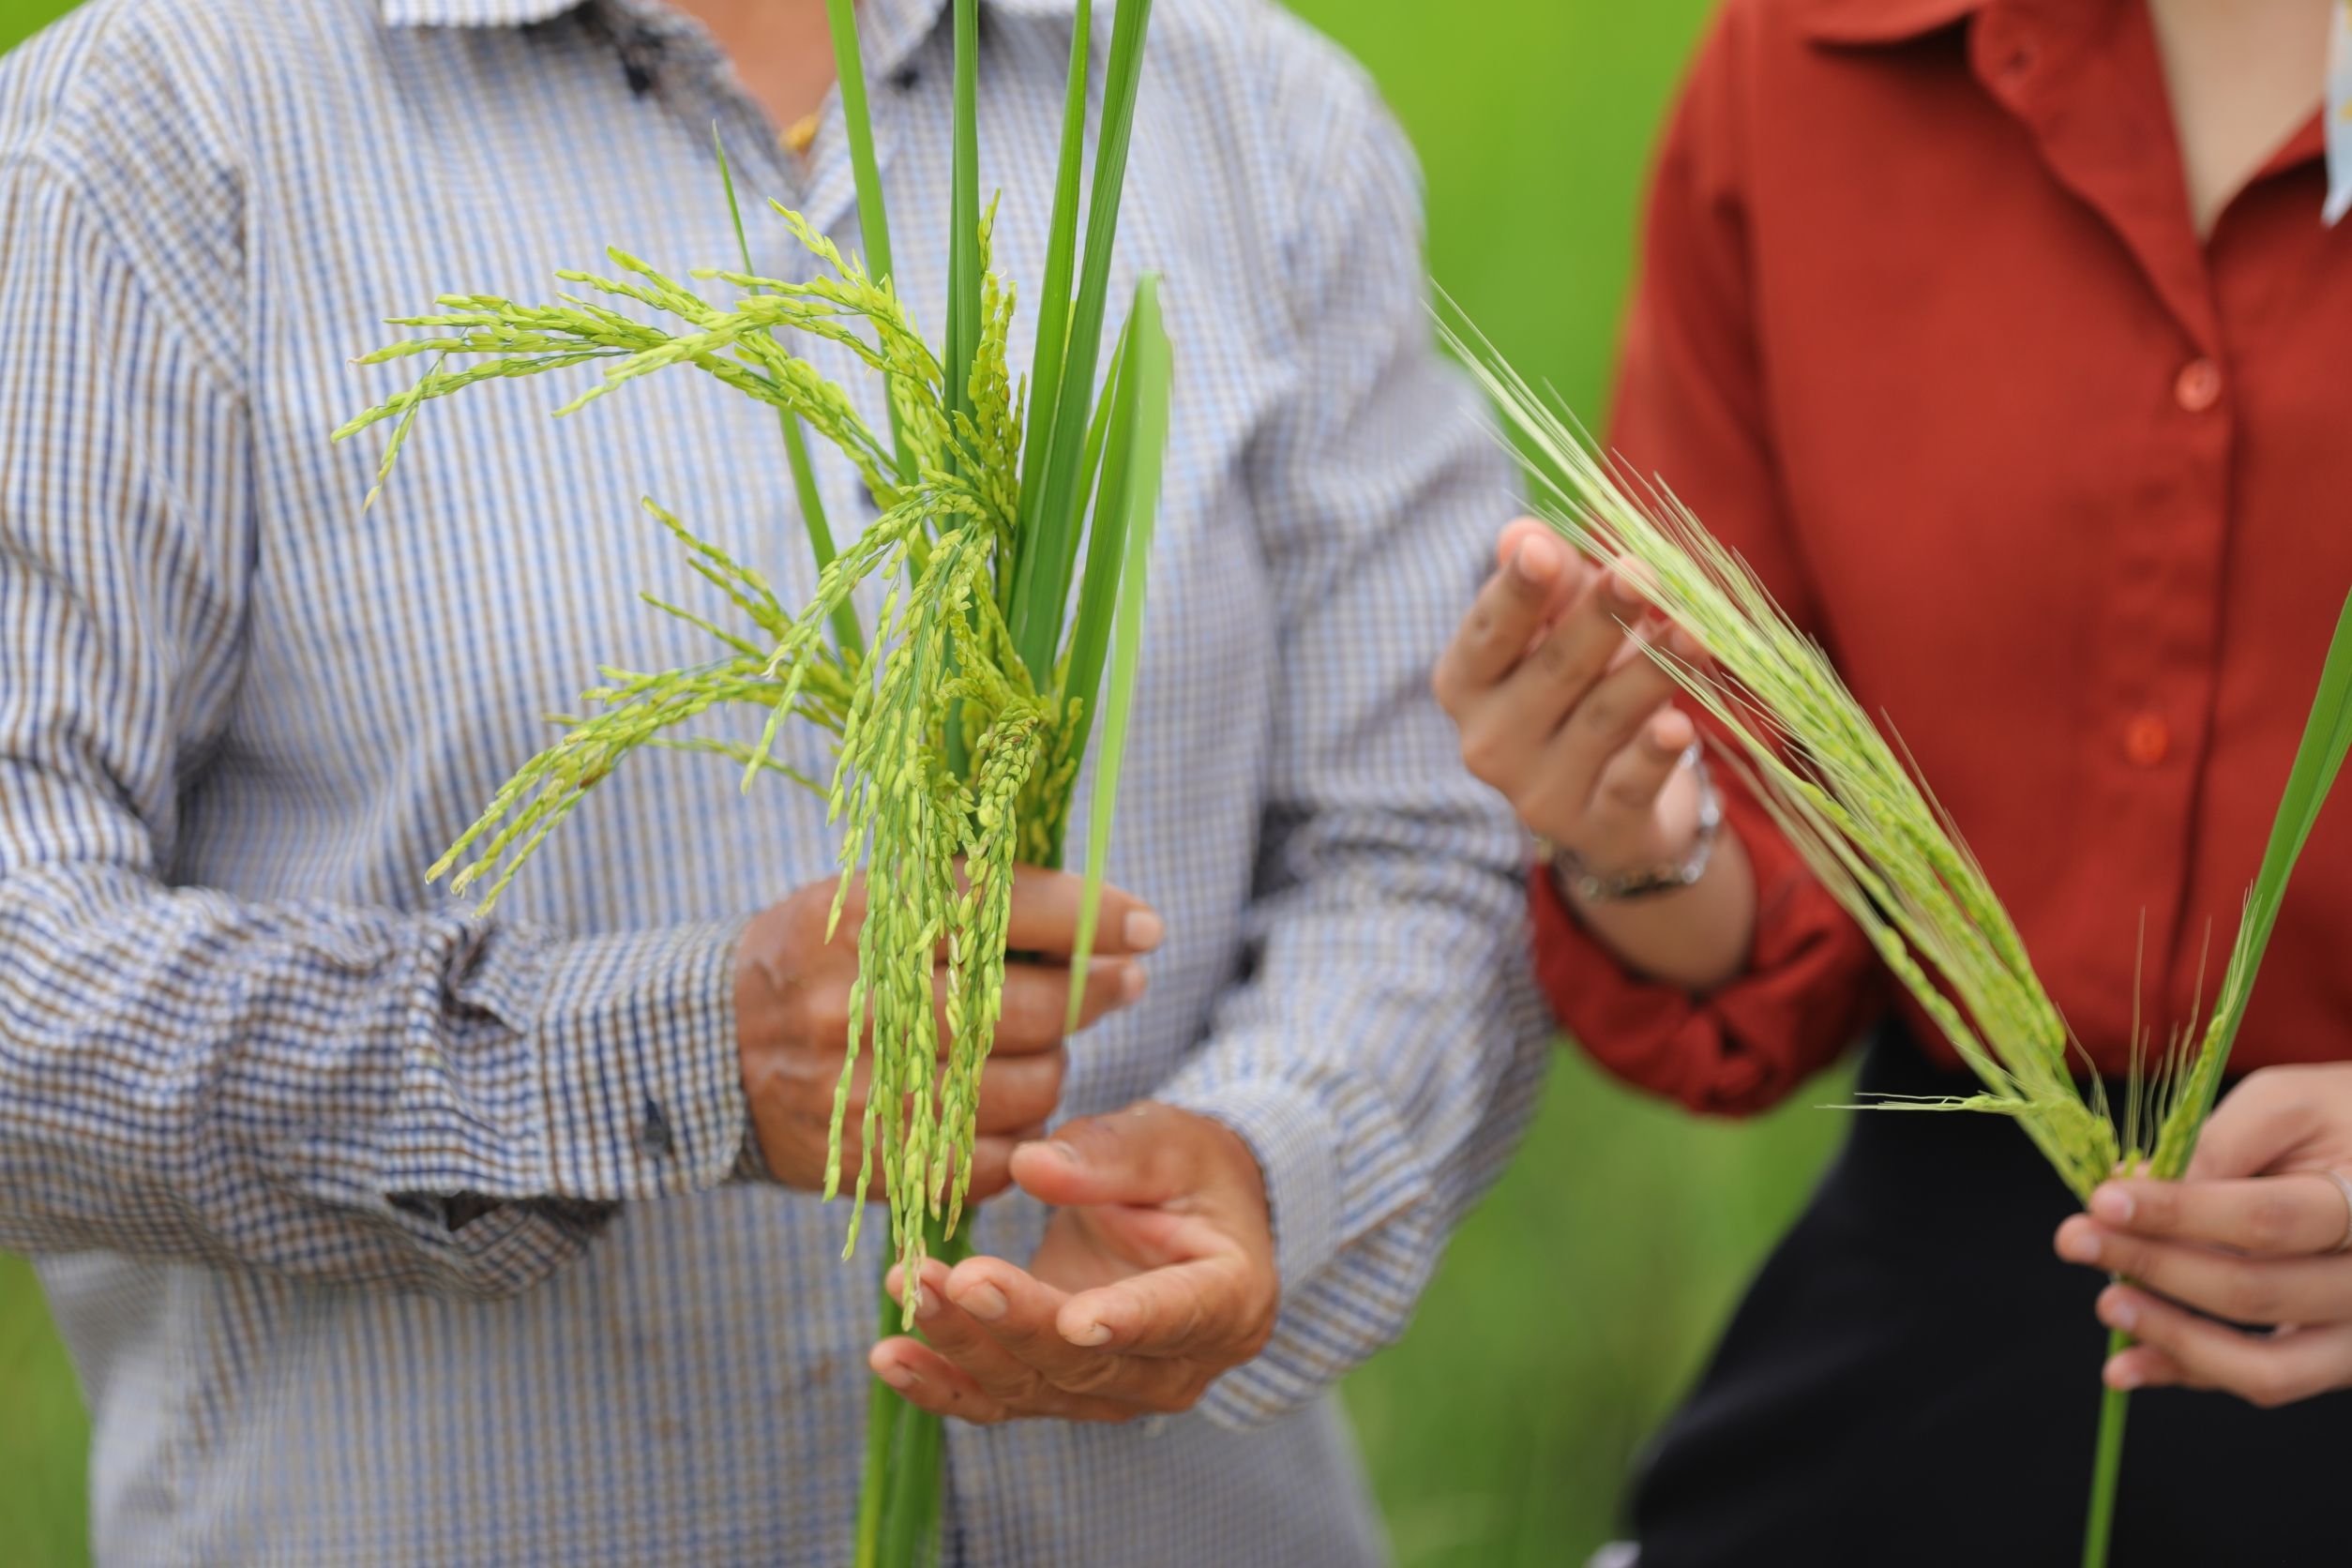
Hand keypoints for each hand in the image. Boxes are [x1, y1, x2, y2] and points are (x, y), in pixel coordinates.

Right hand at [734, 867, 1160, 1202]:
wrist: (706, 1050)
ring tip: (1050, 1045)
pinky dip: (1020, 1135)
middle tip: (1123, 981)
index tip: (1145, 923)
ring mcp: (870, 1088)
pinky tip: (1014, 1107)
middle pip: (1027, 1007)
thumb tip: (1088, 908)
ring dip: (1057, 1066)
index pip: (1005, 906)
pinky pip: (988, 1159)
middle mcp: (868, 1001)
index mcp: (870, 918)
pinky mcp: (873, 1159)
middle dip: (1096, 993)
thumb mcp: (868, 898)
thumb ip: (963, 897)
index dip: (1089, 917)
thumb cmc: (813, 958)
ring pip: (1021, 1087)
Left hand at [867, 1101, 1277, 1423]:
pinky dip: (941, 1384)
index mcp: (1230, 1299)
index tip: (1077, 1316)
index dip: (1129, 1319)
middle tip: (954, 1275)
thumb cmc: (1190, 1170)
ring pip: (1035, 1385)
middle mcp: (1178, 1367)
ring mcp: (1117, 1391)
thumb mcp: (1170, 1141)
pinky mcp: (1061, 1393)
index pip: (1180, 1316)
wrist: (1183, 1212)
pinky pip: (998, 1401)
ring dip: (964, 1344)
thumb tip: (1033, 1165)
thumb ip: (1111, 1155)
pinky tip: (891, 1356)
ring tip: (907, 1285)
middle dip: (1015, 1321)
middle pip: (1089, 1361)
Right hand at [1432, 517, 1710, 877]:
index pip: (1490, 632)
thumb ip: (1550, 583)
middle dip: (1600, 618)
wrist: (1608, 810)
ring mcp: (1539, 792)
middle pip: (1553, 670)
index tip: (1545, 550)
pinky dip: (1654, 755)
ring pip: (1602, 720)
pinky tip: (1679, 728)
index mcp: (1465, 683)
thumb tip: (1522, 532)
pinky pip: (1629, 784)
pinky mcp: (1594, 828)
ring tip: (1694, 630)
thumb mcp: (1560, 632)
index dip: (1517, 591)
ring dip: (1652, 672)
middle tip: (1641, 572)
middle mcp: (1488, 742)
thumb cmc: (1578, 693)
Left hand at [2055, 1063, 2351, 1406]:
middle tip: (2074, 1240)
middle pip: (2257, 1291)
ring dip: (2172, 1338)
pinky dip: (2191, 1373)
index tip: (2102, 1200)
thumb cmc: (2336, 1117)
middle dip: (2155, 1267)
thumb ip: (2216, 1147)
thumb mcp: (2286, 1105)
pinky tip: (2127, 1364)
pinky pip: (2265, 1380)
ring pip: (2267, 1366)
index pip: (2267, 1221)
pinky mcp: (2339, 1360)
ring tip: (2106, 1303)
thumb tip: (2132, 1189)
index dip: (2179, 1214)